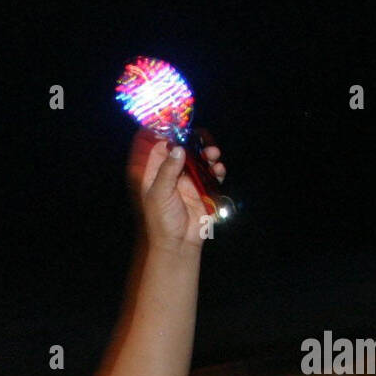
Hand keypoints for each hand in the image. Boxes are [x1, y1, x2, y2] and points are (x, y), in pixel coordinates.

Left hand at [131, 133, 226, 248]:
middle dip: (196, 145)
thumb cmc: (162, 221)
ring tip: (214, 155)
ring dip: (209, 155)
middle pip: (185, 152)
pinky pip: (212, 175)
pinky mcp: (204, 190)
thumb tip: (178, 148)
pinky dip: (217, 170)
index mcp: (157, 175)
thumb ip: (168, 170)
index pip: (162, 149)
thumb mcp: (160, 193)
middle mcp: (173, 175)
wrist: (178, 244)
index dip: (171, 139)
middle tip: (204, 142)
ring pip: (201, 161)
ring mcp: (190, 182)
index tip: (182, 131)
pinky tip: (218, 170)